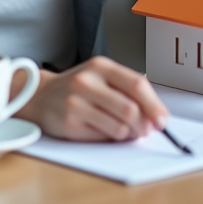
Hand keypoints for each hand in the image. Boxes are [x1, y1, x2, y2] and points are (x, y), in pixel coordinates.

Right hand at [14, 56, 168, 140]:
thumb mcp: (100, 77)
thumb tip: (154, 116)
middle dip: (143, 125)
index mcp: (100, 65)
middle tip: (145, 131)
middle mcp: (87, 81)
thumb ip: (127, 90)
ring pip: (119, 127)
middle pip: (130, 109)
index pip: (136, 84)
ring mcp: (76, 101)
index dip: (154, 105)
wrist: (40, 95)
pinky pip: (102, 137)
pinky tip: (104, 130)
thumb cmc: (77, 88)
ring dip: (128, 134)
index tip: (162, 119)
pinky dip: (110, 138)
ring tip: (123, 130)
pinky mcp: (69, 122)